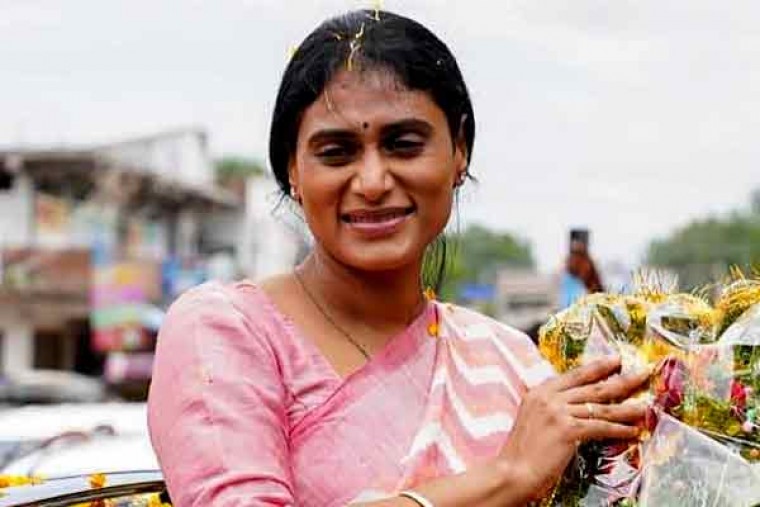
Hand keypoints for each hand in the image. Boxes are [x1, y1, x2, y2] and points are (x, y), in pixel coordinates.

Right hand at [496, 356, 649, 502]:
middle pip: (593, 387)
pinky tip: (633, 431)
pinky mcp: (567, 430)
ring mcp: (558, 412)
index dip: (597, 367)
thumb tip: (572, 406)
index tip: (616, 360)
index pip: (574, 374)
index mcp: (539, 392)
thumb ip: (549, 408)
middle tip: (643, 373)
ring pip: (601, 407)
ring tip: (645, 406)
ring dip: (627, 407)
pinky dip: (619, 429)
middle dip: (621, 379)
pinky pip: (600, 427)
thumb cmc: (522, 452)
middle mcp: (549, 397)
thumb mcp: (531, 419)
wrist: (512, 472)